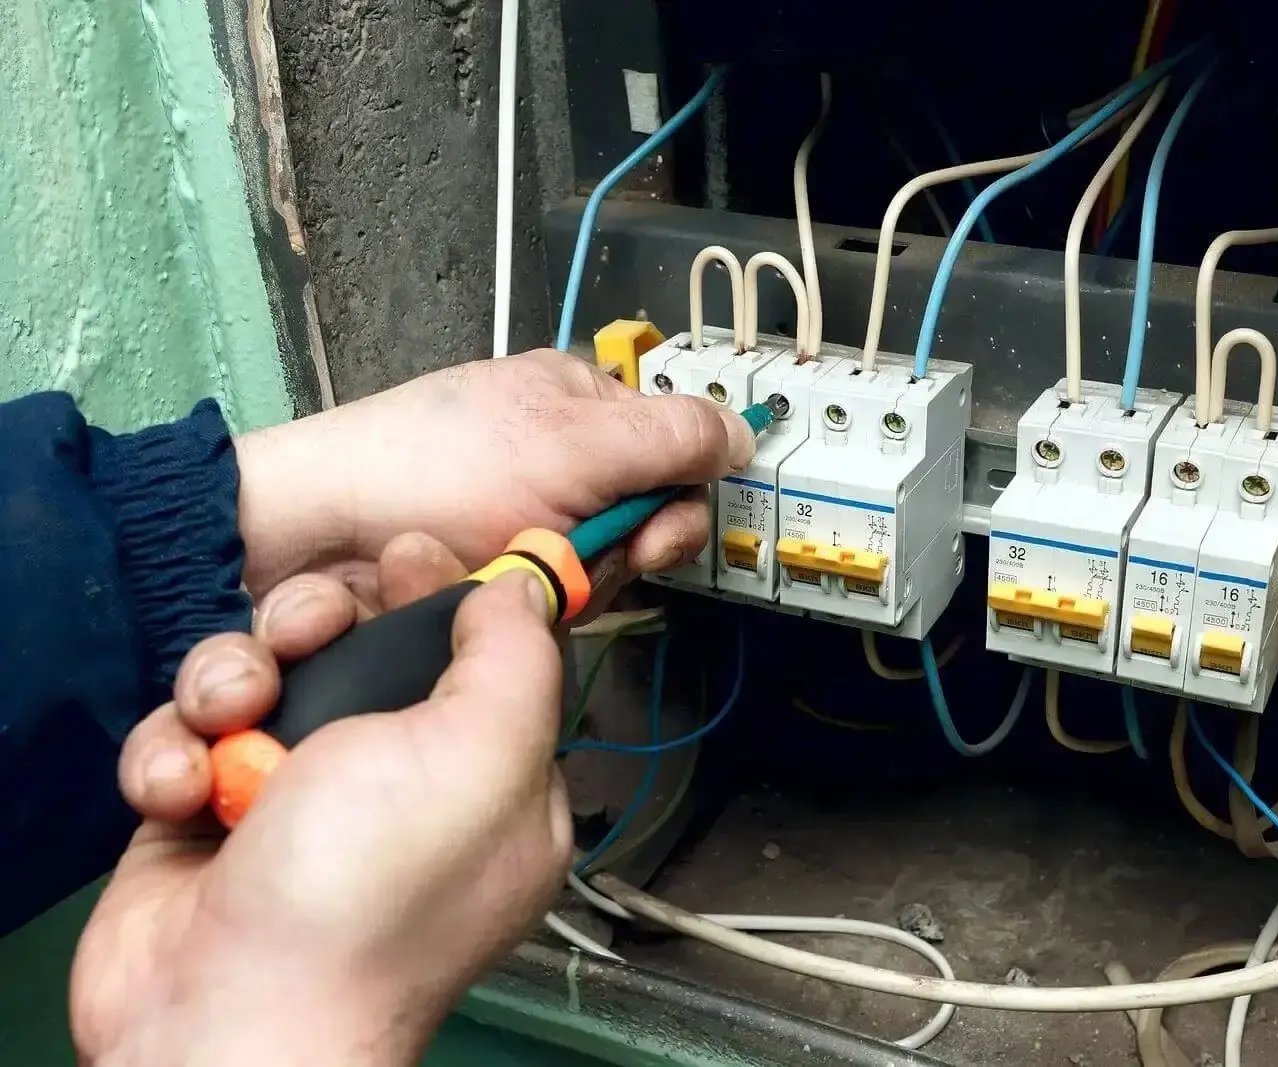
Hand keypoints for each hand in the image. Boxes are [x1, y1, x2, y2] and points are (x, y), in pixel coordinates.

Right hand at [72, 535, 566, 1066]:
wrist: (227, 1013)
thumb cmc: (370, 887)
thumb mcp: (483, 750)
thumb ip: (516, 657)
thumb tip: (520, 588)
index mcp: (491, 779)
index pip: (477, 656)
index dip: (439, 593)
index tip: (405, 554)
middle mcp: (400, 789)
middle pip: (360, 649)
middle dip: (319, 622)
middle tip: (302, 632)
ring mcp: (299, 804)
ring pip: (263, 680)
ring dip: (232, 679)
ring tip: (231, 717)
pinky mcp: (207, 821)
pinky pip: (188, 741)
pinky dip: (175, 754)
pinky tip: (181, 789)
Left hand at [235, 349, 754, 595]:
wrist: (317, 541)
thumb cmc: (439, 470)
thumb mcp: (575, 442)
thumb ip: (674, 437)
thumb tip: (746, 433)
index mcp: (577, 400)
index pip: (673, 449)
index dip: (675, 498)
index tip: (654, 532)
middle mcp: (557, 457)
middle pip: (642, 519)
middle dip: (619, 551)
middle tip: (579, 558)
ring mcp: (522, 517)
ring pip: (600, 569)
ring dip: (572, 583)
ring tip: (515, 572)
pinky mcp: (492, 572)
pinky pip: (552, 600)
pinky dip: (533, 607)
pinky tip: (496, 596)